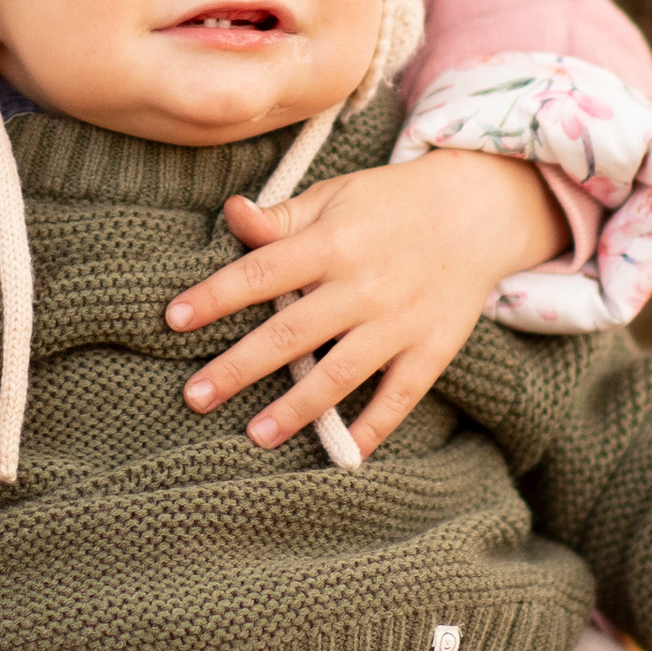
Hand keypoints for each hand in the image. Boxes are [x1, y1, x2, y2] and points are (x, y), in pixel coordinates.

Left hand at [164, 150, 566, 457]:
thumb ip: (282, 216)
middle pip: (292, 333)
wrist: (478, 210)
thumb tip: (231, 213)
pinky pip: (399, 396)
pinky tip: (345, 454)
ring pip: (340, 373)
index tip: (173, 319)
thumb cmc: (390, 203)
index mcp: (333, 242)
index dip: (215, 296)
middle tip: (194, 397)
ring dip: (296, 408)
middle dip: (238, 368)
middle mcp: (364, 285)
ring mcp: (400, 321)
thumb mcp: (335, 196)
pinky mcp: (431, 349)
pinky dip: (373, 427)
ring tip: (255, 436)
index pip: (262, 272)